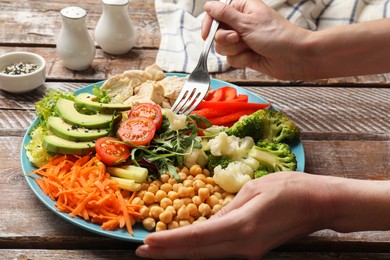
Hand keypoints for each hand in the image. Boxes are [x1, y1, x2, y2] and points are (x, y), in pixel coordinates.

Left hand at [136, 172, 330, 258]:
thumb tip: (207, 222)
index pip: (197, 237)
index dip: (170, 242)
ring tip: (157, 252)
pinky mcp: (253, 251)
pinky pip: (219, 253)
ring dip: (180, 254)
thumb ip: (226, 209)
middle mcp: (243, 246)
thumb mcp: (252, 190)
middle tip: (142, 252)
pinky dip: (198, 252)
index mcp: (241, 226)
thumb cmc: (288, 189)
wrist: (317, 204)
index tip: (147, 243)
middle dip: (168, 253)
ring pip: (207, 256)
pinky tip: (185, 249)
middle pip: (198, 252)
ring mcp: (249, 252)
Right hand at [201, 0, 311, 79]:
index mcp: (242, 9)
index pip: (216, 13)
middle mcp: (241, 24)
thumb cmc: (276, 36)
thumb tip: (208, 5)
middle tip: (239, 39)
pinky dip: (241, 60)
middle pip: (217, 33)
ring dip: (235, 51)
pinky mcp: (245, 55)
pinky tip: (254, 57)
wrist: (294, 57)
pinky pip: (231, 59)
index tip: (206, 35)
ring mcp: (243, 41)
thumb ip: (225, 14)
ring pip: (222, 48)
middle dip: (226, 40)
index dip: (209, 24)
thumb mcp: (247, 22)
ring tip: (250, 48)